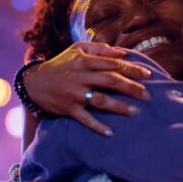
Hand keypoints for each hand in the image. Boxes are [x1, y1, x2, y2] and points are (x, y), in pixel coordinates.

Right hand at [23, 41, 151, 135]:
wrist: (34, 82)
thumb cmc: (60, 64)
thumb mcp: (77, 49)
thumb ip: (100, 49)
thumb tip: (123, 52)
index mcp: (84, 61)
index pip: (113, 64)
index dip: (132, 69)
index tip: (148, 75)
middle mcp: (80, 76)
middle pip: (110, 81)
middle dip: (131, 87)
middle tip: (148, 95)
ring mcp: (74, 93)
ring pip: (100, 100)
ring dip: (118, 106)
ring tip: (135, 112)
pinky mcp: (69, 108)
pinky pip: (85, 119)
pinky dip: (97, 126)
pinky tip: (110, 133)